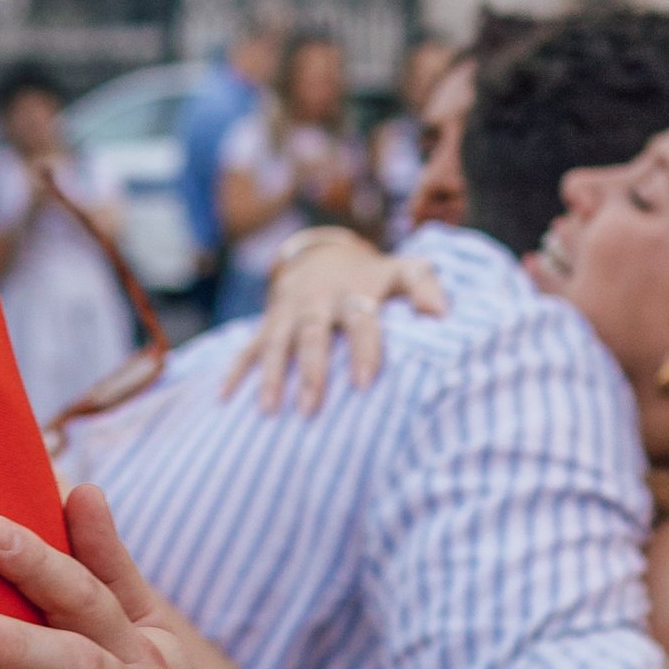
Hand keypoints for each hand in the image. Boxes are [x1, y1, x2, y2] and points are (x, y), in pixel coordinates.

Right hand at [221, 235, 446, 416]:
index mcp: (356, 291)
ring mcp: (289, 312)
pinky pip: (247, 347)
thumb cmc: (374, 278)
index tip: (364, 383)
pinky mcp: (267, 323)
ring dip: (271, 376)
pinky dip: (235, 372)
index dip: (362, 349)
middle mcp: (319, 300)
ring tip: (269, 411)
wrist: (324, 257)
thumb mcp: (403, 271)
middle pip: (313, 334)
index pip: (361, 320)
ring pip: (276, 343)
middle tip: (310, 408)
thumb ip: (425, 287)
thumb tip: (443, 314)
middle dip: (310, 371)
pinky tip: (225, 400)